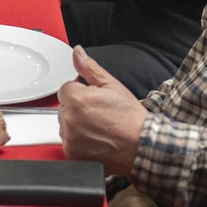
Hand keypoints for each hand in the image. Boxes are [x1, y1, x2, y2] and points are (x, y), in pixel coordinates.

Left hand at [57, 47, 147, 175]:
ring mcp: (69, 138)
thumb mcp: (112, 85)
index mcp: (76, 99)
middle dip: (77, 109)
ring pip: (65, 125)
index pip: (65, 89)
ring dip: (76, 125)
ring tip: (99, 129)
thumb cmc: (130, 117)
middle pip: (64, 107)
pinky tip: (95, 141)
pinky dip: (78, 143)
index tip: (95, 102)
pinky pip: (68, 143)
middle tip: (99, 115)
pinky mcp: (72, 154)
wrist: (142, 146)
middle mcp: (69, 119)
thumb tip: (77, 52)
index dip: (81, 94)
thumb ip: (89, 68)